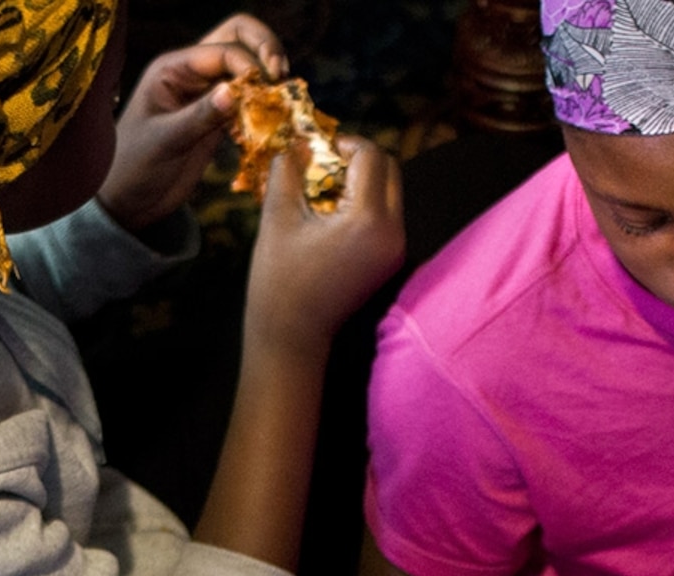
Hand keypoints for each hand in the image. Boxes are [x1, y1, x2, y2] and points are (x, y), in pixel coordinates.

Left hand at [99, 13, 286, 230]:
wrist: (129, 200)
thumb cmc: (134, 167)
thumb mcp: (165, 141)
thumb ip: (199, 116)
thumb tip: (234, 91)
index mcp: (173, 68)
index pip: (222, 49)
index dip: (247, 64)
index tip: (264, 89)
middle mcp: (192, 73)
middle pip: (237, 38)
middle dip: (264, 49)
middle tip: (282, 76)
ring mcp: (207, 94)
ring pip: (248, 67)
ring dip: (268, 77)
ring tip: (283, 98)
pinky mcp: (219, 118)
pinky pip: (249, 99)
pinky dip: (265, 104)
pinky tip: (275, 118)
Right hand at [243, 135, 402, 360]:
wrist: (292, 337)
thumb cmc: (279, 280)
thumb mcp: (277, 215)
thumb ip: (288, 168)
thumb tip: (299, 140)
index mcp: (367, 219)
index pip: (371, 156)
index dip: (344, 143)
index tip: (317, 149)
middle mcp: (393, 232)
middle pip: (390, 169)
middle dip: (358, 159)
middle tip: (323, 165)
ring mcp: (396, 248)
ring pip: (391, 190)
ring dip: (363, 180)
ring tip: (325, 190)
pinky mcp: (391, 260)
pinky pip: (387, 214)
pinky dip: (366, 203)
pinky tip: (334, 214)